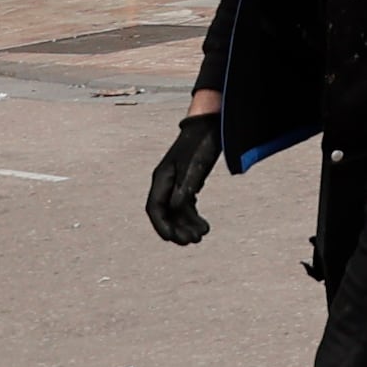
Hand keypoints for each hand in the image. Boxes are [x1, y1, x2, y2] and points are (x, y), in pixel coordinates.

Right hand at [145, 111, 218, 246]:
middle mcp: (166, 182)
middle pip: (167, 212)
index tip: (171, 239)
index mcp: (162, 178)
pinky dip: (193, 216)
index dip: (161, 225)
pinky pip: (186, 204)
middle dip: (177, 229)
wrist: (211, 123)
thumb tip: (175, 208)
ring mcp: (176, 182)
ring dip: (188, 224)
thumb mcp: (196, 164)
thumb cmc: (202, 142)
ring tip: (203, 235)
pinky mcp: (188, 182)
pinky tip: (203, 225)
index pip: (155, 208)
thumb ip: (186, 186)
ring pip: (178, 210)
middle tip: (193, 242)